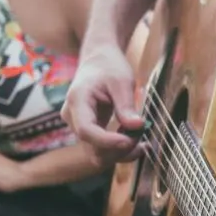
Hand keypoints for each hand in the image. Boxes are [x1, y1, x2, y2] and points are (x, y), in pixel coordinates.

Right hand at [61, 42, 144, 165]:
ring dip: (121, 154)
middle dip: (119, 150)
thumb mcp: (121, 81)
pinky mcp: (89, 132)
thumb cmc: (109, 66)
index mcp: (77, 100)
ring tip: (143, 143)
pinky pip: (102, 150)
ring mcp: (79, 127)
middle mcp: (73, 117)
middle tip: (142, 137)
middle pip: (92, 149)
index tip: (130, 140)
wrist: (98, 60)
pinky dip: (120, 151)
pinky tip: (138, 144)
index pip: (87, 130)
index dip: (108, 141)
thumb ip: (127, 104)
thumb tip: (137, 126)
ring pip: (98, 154)